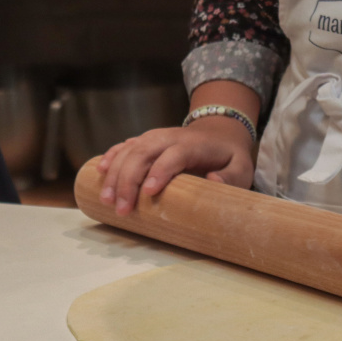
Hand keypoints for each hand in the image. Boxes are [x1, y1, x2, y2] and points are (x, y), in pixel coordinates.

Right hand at [97, 116, 254, 215]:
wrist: (221, 132)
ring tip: (106, 200)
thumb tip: (212, 182)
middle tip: (121, 208)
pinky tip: (99, 171)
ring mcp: (156, 137)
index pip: (174, 155)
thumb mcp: (242, 168)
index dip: (160, 171)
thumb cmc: (230, 157)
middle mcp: (171, 137)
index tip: (149, 192)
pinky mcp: (146, 140)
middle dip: (129, 180)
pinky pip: (124, 146)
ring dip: (114, 173)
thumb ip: (231, 177)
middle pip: (144, 152)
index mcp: (194, 144)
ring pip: (130, 150)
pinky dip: (111, 156)